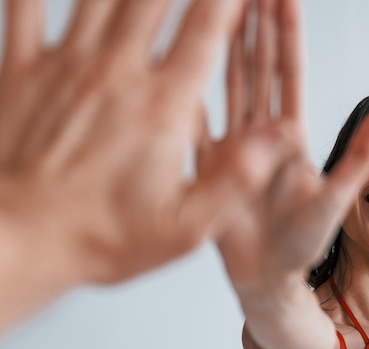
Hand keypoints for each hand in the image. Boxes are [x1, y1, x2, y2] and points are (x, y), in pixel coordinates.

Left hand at [0, 0, 241, 285]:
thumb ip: (236, 179)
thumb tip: (277, 137)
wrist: (19, 240)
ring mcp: (64, 66)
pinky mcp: (20, 71)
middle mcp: (116, 74)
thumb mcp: (185, 227)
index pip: (208, 29)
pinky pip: (25, 5)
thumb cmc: (99, 238)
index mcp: (161, 108)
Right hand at [216, 0, 368, 295]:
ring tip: (220, 9)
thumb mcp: (336, 198)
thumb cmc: (304, 245)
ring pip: (227, 86)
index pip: (288, 74)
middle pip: (255, 68)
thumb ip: (357, 154)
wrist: (268, 279)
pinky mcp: (208, 168)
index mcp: (291, 138)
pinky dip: (187, 95)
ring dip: (224, 47)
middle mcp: (261, 136)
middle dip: (253, 25)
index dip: (285, 34)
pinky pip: (194, 126)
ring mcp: (233, 148)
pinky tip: (181, 64)